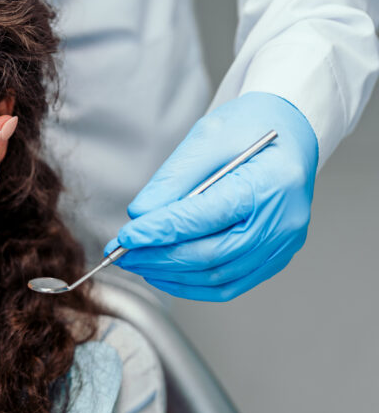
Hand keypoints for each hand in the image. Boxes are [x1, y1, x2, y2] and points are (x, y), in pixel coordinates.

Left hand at [105, 92, 318, 300]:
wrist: (289, 132)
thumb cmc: (251, 128)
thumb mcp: (208, 137)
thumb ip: (173, 179)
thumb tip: (141, 215)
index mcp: (269, 184)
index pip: (205, 218)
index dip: (160, 231)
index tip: (126, 236)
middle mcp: (282, 221)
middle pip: (211, 255)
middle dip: (158, 257)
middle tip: (122, 253)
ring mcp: (282, 244)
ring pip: (218, 276)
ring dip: (171, 274)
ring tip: (138, 262)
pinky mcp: (275, 257)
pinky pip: (229, 284)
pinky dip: (192, 284)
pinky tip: (165, 273)